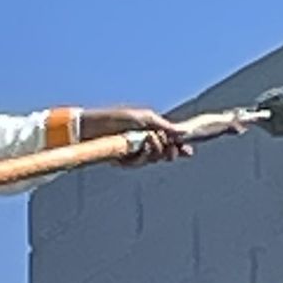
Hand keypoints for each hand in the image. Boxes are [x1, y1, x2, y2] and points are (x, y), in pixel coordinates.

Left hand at [78, 106, 192, 161]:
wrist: (94, 126)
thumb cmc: (117, 118)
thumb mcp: (144, 118)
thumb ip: (163, 125)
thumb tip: (182, 132)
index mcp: (150, 132)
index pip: (169, 143)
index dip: (179, 149)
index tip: (188, 152)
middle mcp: (143, 144)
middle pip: (163, 154)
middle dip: (168, 151)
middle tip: (169, 148)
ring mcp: (134, 153)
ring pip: (151, 160)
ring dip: (153, 151)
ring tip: (147, 139)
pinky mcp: (124, 161)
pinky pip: (137, 164)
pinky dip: (139, 156)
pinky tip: (134, 147)